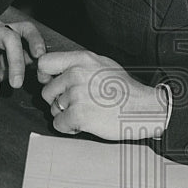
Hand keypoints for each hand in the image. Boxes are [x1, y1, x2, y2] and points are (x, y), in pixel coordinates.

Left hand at [37, 50, 167, 140]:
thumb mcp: (103, 65)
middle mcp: (77, 74)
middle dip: (58, 101)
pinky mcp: (78, 115)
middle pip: (47, 91)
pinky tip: (84, 124)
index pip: (45, 63)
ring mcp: (77, 94)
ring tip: (86, 113)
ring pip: (53, 109)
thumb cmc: (126, 90)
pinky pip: (58, 124)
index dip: (44, 76)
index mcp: (82, 60)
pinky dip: (69, 128)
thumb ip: (80, 65)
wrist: (144, 109)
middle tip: (77, 104)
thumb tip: (58, 71)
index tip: (51, 83)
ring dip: (65, 115)